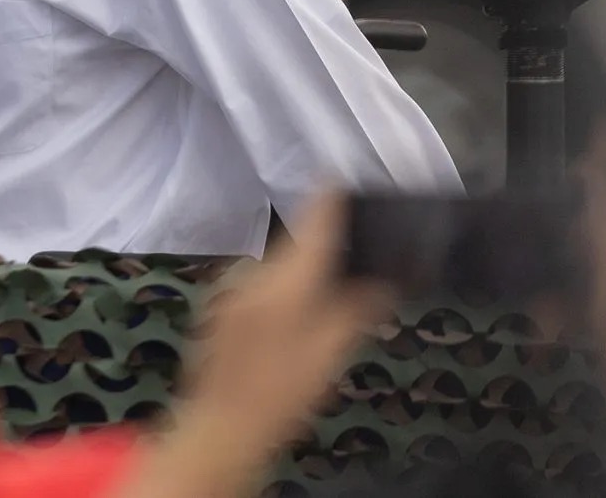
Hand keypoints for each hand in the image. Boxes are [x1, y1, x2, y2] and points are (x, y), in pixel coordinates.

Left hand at [123, 195, 390, 497]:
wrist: (219, 426)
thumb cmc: (281, 393)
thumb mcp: (331, 354)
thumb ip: (358, 309)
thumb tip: (386, 278)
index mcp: (281, 278)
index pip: (311, 221)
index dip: (331, 198)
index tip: (346, 179)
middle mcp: (251, 272)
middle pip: (296, 245)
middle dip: (325, 246)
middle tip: (360, 252)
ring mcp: (229, 289)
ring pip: (278, 266)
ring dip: (303, 270)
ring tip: (334, 290)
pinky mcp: (219, 309)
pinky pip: (260, 284)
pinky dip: (282, 289)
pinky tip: (297, 315)